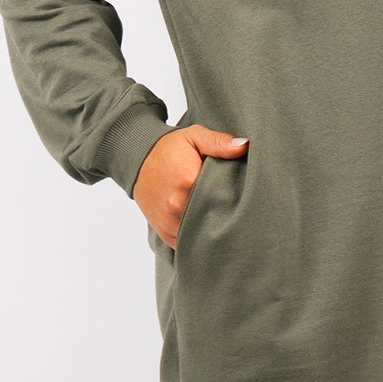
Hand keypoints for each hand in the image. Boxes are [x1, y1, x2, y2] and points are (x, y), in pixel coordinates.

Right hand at [132, 125, 248, 249]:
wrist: (138, 161)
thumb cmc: (169, 148)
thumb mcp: (195, 137)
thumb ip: (219, 143)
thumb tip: (244, 146)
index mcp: (187, 182)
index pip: (223, 196)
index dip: (235, 195)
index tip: (241, 191)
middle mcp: (176, 206)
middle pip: (213, 218)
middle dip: (224, 213)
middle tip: (234, 205)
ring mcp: (170, 223)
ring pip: (202, 234)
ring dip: (211, 228)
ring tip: (220, 216)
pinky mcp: (165, 235)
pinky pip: (189, 244)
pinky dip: (198, 237)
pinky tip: (205, 225)